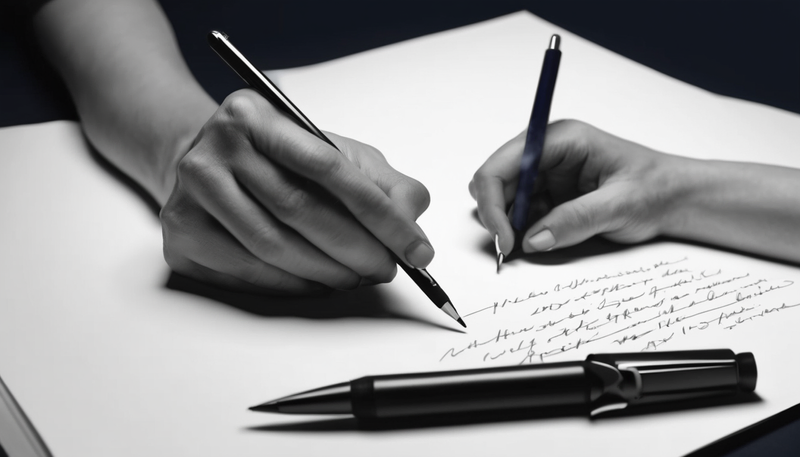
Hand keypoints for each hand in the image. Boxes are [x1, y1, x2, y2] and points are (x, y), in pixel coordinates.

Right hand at [160, 89, 431, 294]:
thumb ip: (382, 182)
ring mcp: (190, 193)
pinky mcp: (181, 234)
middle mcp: (215, 148)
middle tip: (386, 269)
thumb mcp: (335, 153)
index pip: (328, 167)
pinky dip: (293, 285)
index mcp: (256, 116)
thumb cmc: (279, 160)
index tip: (415, 250)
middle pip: (298, 210)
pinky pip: (248, 272)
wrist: (207, 165)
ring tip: (355, 277)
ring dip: (326, 273)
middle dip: (356, 249)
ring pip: (272, 247)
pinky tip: (317, 282)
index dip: (379, 214)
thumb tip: (411, 220)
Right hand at [469, 120, 688, 254]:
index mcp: (561, 139)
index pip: (503, 164)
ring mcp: (545, 175)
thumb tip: (533, 239)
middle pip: (495, 181)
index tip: (505, 238)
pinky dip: (521, 231)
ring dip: (508, 225)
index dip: (493, 201)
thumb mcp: (620, 205)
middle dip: (497, 215)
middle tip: (511, 247)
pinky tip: (538, 241)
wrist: (676, 199)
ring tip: (527, 245)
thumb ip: (576, 220)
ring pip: (503, 200)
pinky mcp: (548, 195)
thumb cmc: (657, 189)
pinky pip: (520, 214)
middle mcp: (546, 153)